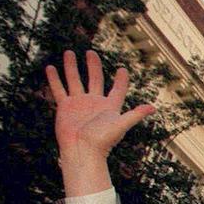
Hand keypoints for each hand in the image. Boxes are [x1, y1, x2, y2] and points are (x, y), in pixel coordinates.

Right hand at [44, 50, 154, 195]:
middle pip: (95, 79)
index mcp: (110, 106)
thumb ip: (135, 114)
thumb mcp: (121, 125)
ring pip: (75, 80)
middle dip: (93, 65)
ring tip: (69, 52)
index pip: (117, 89)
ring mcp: (79, 103)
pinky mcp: (65, 107)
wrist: (82, 151)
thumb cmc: (103, 141)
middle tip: (90, 52)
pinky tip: (50, 67)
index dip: (121, 80)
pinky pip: (59, 89)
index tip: (122, 69)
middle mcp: (94, 103)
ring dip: (72, 67)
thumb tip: (153, 108)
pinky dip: (54, 79)